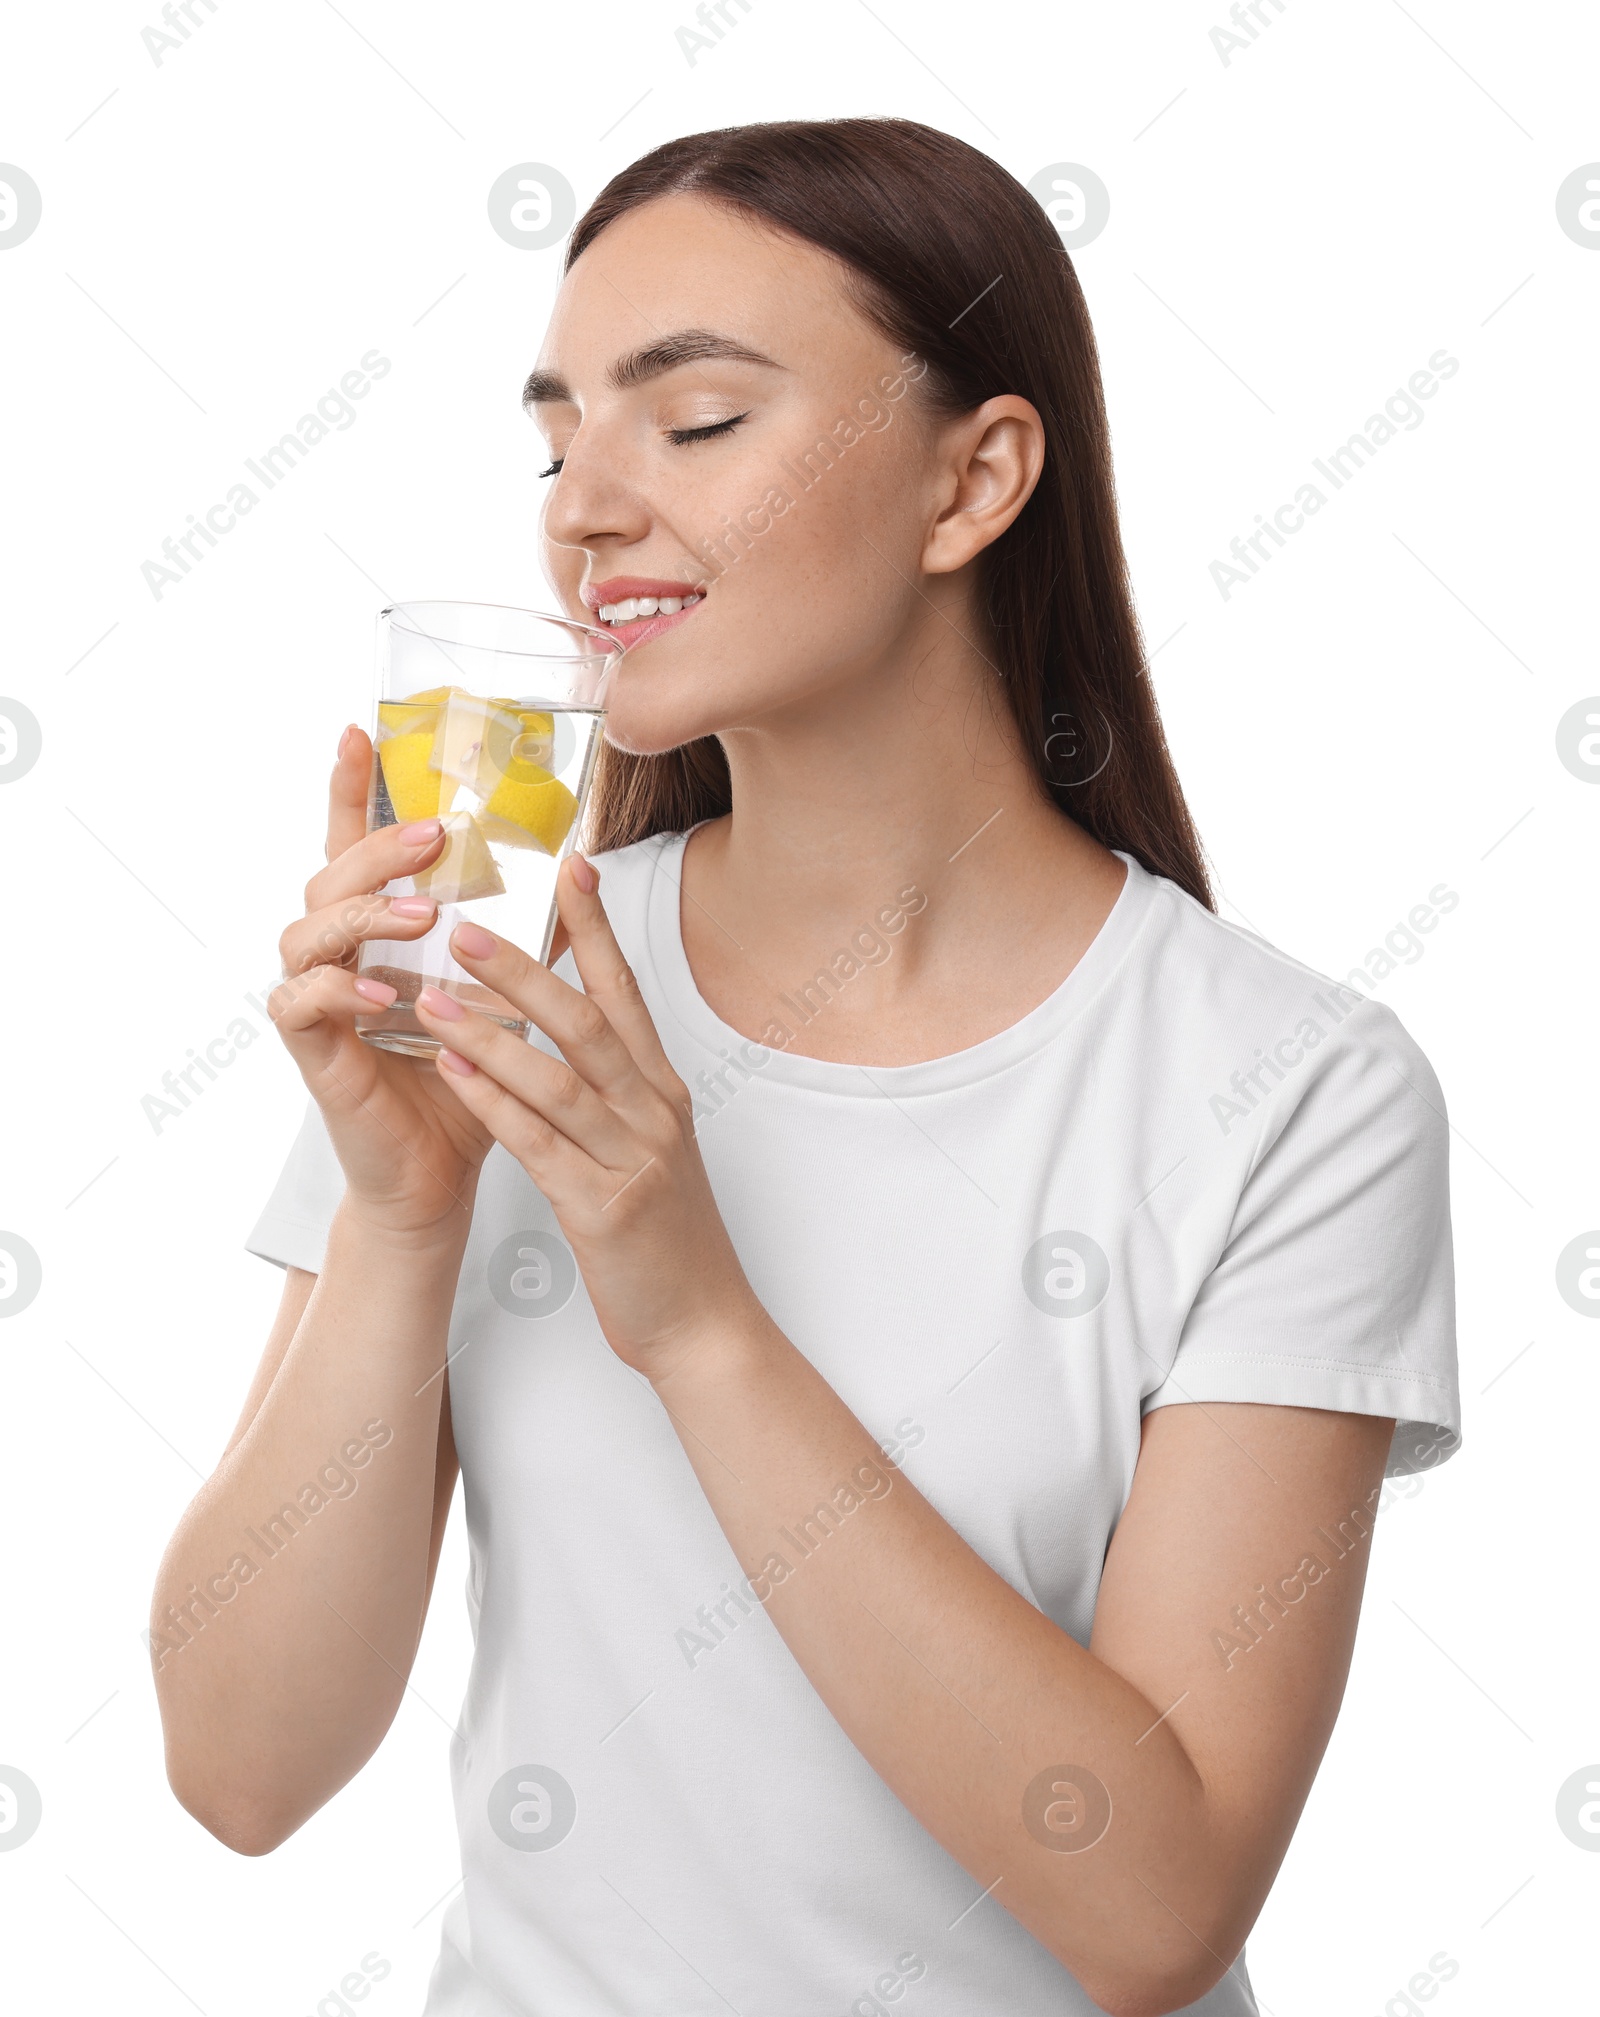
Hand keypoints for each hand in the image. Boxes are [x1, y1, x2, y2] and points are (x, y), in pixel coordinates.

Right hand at [269, 724, 495, 1237]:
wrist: (443, 1169)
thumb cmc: (470, 1077)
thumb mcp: (502, 993)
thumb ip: (518, 930)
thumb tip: (578, 864)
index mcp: (378, 929)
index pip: (354, 844)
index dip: (350, 788)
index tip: (359, 730)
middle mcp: (337, 954)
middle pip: (332, 874)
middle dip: (380, 846)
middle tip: (434, 835)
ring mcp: (317, 1000)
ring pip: (308, 930)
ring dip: (366, 915)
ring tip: (420, 914)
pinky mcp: (311, 1052)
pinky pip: (301, 1005)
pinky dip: (340, 993)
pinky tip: (382, 993)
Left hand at [412, 856, 760, 1373]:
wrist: (703, 1322)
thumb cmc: (666, 1235)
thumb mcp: (650, 1147)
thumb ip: (615, 1090)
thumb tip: (572, 1036)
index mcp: (662, 1090)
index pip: (626, 991)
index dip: (596, 928)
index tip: (571, 865)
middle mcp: (653, 1111)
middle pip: (587, 1020)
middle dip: (525, 969)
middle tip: (464, 925)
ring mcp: (633, 1158)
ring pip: (560, 1076)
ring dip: (492, 1032)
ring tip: (430, 997)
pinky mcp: (605, 1208)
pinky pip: (541, 1144)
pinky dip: (495, 1104)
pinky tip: (452, 1074)